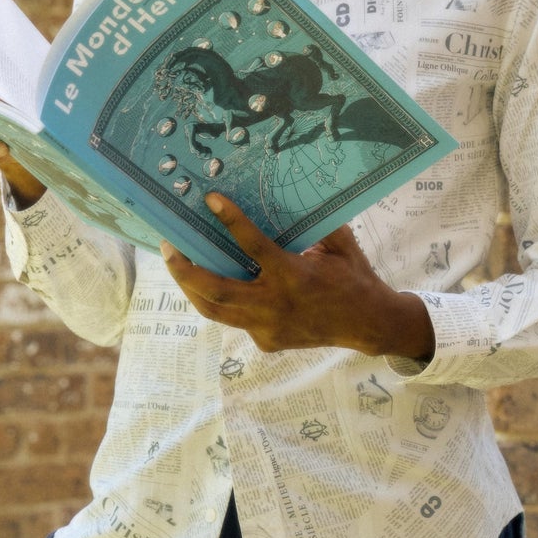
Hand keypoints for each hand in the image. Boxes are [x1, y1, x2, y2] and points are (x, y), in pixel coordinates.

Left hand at [160, 193, 434, 360]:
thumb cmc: (354, 277)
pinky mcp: (267, 341)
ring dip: (190, 288)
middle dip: (185, 269)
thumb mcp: (339, 243)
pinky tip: (214, 284)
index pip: (254, 246)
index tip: (211, 199)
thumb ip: (313, 224)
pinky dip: (223, 301)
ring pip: (215, 311)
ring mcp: (268, 327)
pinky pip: (236, 319)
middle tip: (168, 245)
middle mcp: (275, 304)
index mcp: (295, 275)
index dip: (231, 221)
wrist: (369, 325)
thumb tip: (288, 196)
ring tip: (177, 265)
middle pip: (216, 289)